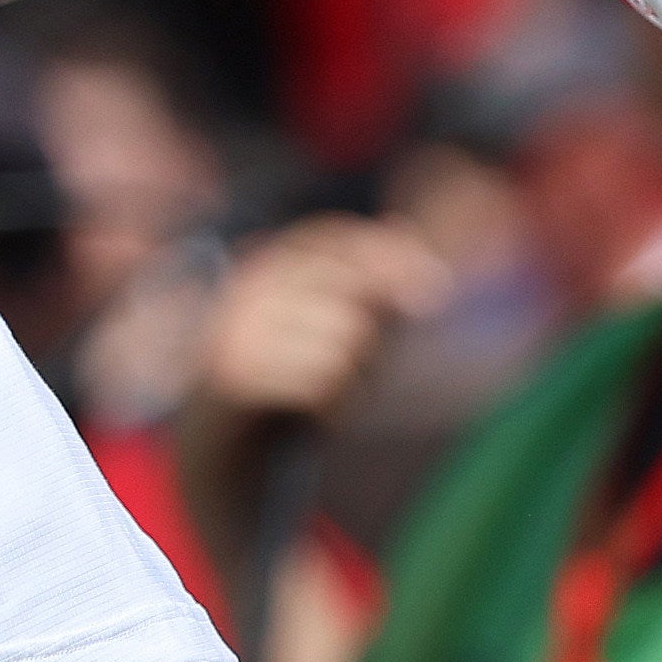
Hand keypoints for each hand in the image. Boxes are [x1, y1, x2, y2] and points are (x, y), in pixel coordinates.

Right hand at [193, 218, 447, 432]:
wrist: (221, 433)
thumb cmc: (294, 368)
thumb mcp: (336, 320)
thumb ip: (371, 282)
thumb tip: (404, 228)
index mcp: (267, 264)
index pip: (334, 236)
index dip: (389, 251)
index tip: (440, 280)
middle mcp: (249, 290)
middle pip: (351, 297)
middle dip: (376, 338)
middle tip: (363, 369)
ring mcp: (239, 331)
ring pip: (345, 345)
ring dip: (358, 379)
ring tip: (334, 393)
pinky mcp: (237, 377)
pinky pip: (322, 385)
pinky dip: (337, 408)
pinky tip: (319, 415)